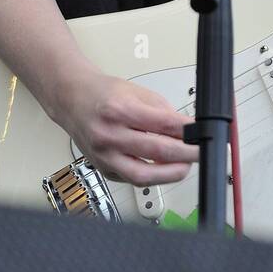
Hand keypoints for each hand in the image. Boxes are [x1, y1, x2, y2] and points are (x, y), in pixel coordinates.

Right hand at [52, 66, 198, 186]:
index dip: (187, 131)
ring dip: (170, 173)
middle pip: (156, 151)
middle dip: (185, 155)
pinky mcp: (104, 169)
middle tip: (200, 153)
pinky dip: (152, 177)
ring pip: (143, 175)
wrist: (72, 100)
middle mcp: (110, 135)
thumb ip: (161, 110)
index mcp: (119, 110)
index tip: (200, 134)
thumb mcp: (136, 91)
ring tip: (185, 166)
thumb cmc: (102, 94)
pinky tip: (164, 171)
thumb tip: (185, 128)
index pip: (162, 124)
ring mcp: (104, 156)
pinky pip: (132, 180)